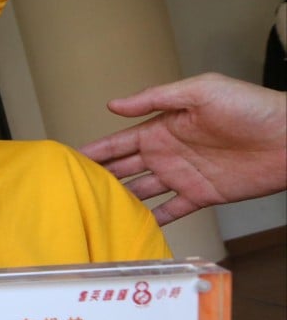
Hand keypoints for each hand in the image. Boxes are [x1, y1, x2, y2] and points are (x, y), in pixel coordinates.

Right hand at [79, 73, 286, 224]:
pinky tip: (132, 229)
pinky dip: (152, 221)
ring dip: (119, 201)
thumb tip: (113, 105)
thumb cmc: (251, 106)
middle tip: (70, 192)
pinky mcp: (201, 195)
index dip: (94, 151)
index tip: (68, 161)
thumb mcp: (201, 90)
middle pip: (123, 169)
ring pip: (141, 192)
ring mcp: (182, 175)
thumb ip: (155, 97)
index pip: (118, 142)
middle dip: (98, 179)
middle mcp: (166, 153)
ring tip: (93, 213)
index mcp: (161, 128)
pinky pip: (171, 211)